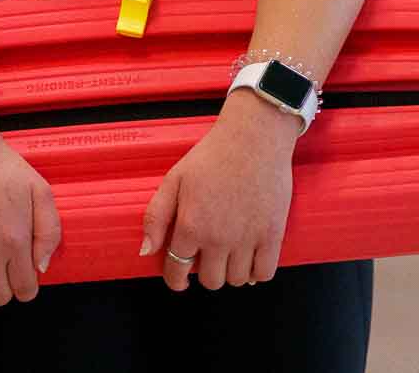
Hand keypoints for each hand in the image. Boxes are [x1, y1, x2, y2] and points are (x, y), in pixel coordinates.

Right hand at [0, 131, 61, 306]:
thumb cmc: (1, 168)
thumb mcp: (41, 191)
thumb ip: (50, 232)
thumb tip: (42, 267)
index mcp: (16, 240)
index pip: (25, 288)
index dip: (27, 287)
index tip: (23, 278)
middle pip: (0, 297)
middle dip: (6, 289)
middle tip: (4, 273)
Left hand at [139, 91, 298, 289]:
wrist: (254, 138)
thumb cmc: (213, 155)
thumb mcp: (174, 179)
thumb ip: (155, 217)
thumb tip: (145, 252)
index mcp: (191, 225)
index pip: (178, 271)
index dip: (176, 279)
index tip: (180, 278)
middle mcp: (218, 238)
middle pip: (211, 281)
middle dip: (205, 272)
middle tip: (208, 255)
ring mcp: (247, 238)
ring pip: (237, 280)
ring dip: (231, 272)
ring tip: (230, 254)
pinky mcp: (273, 235)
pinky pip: (264, 274)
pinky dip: (257, 272)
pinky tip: (251, 258)